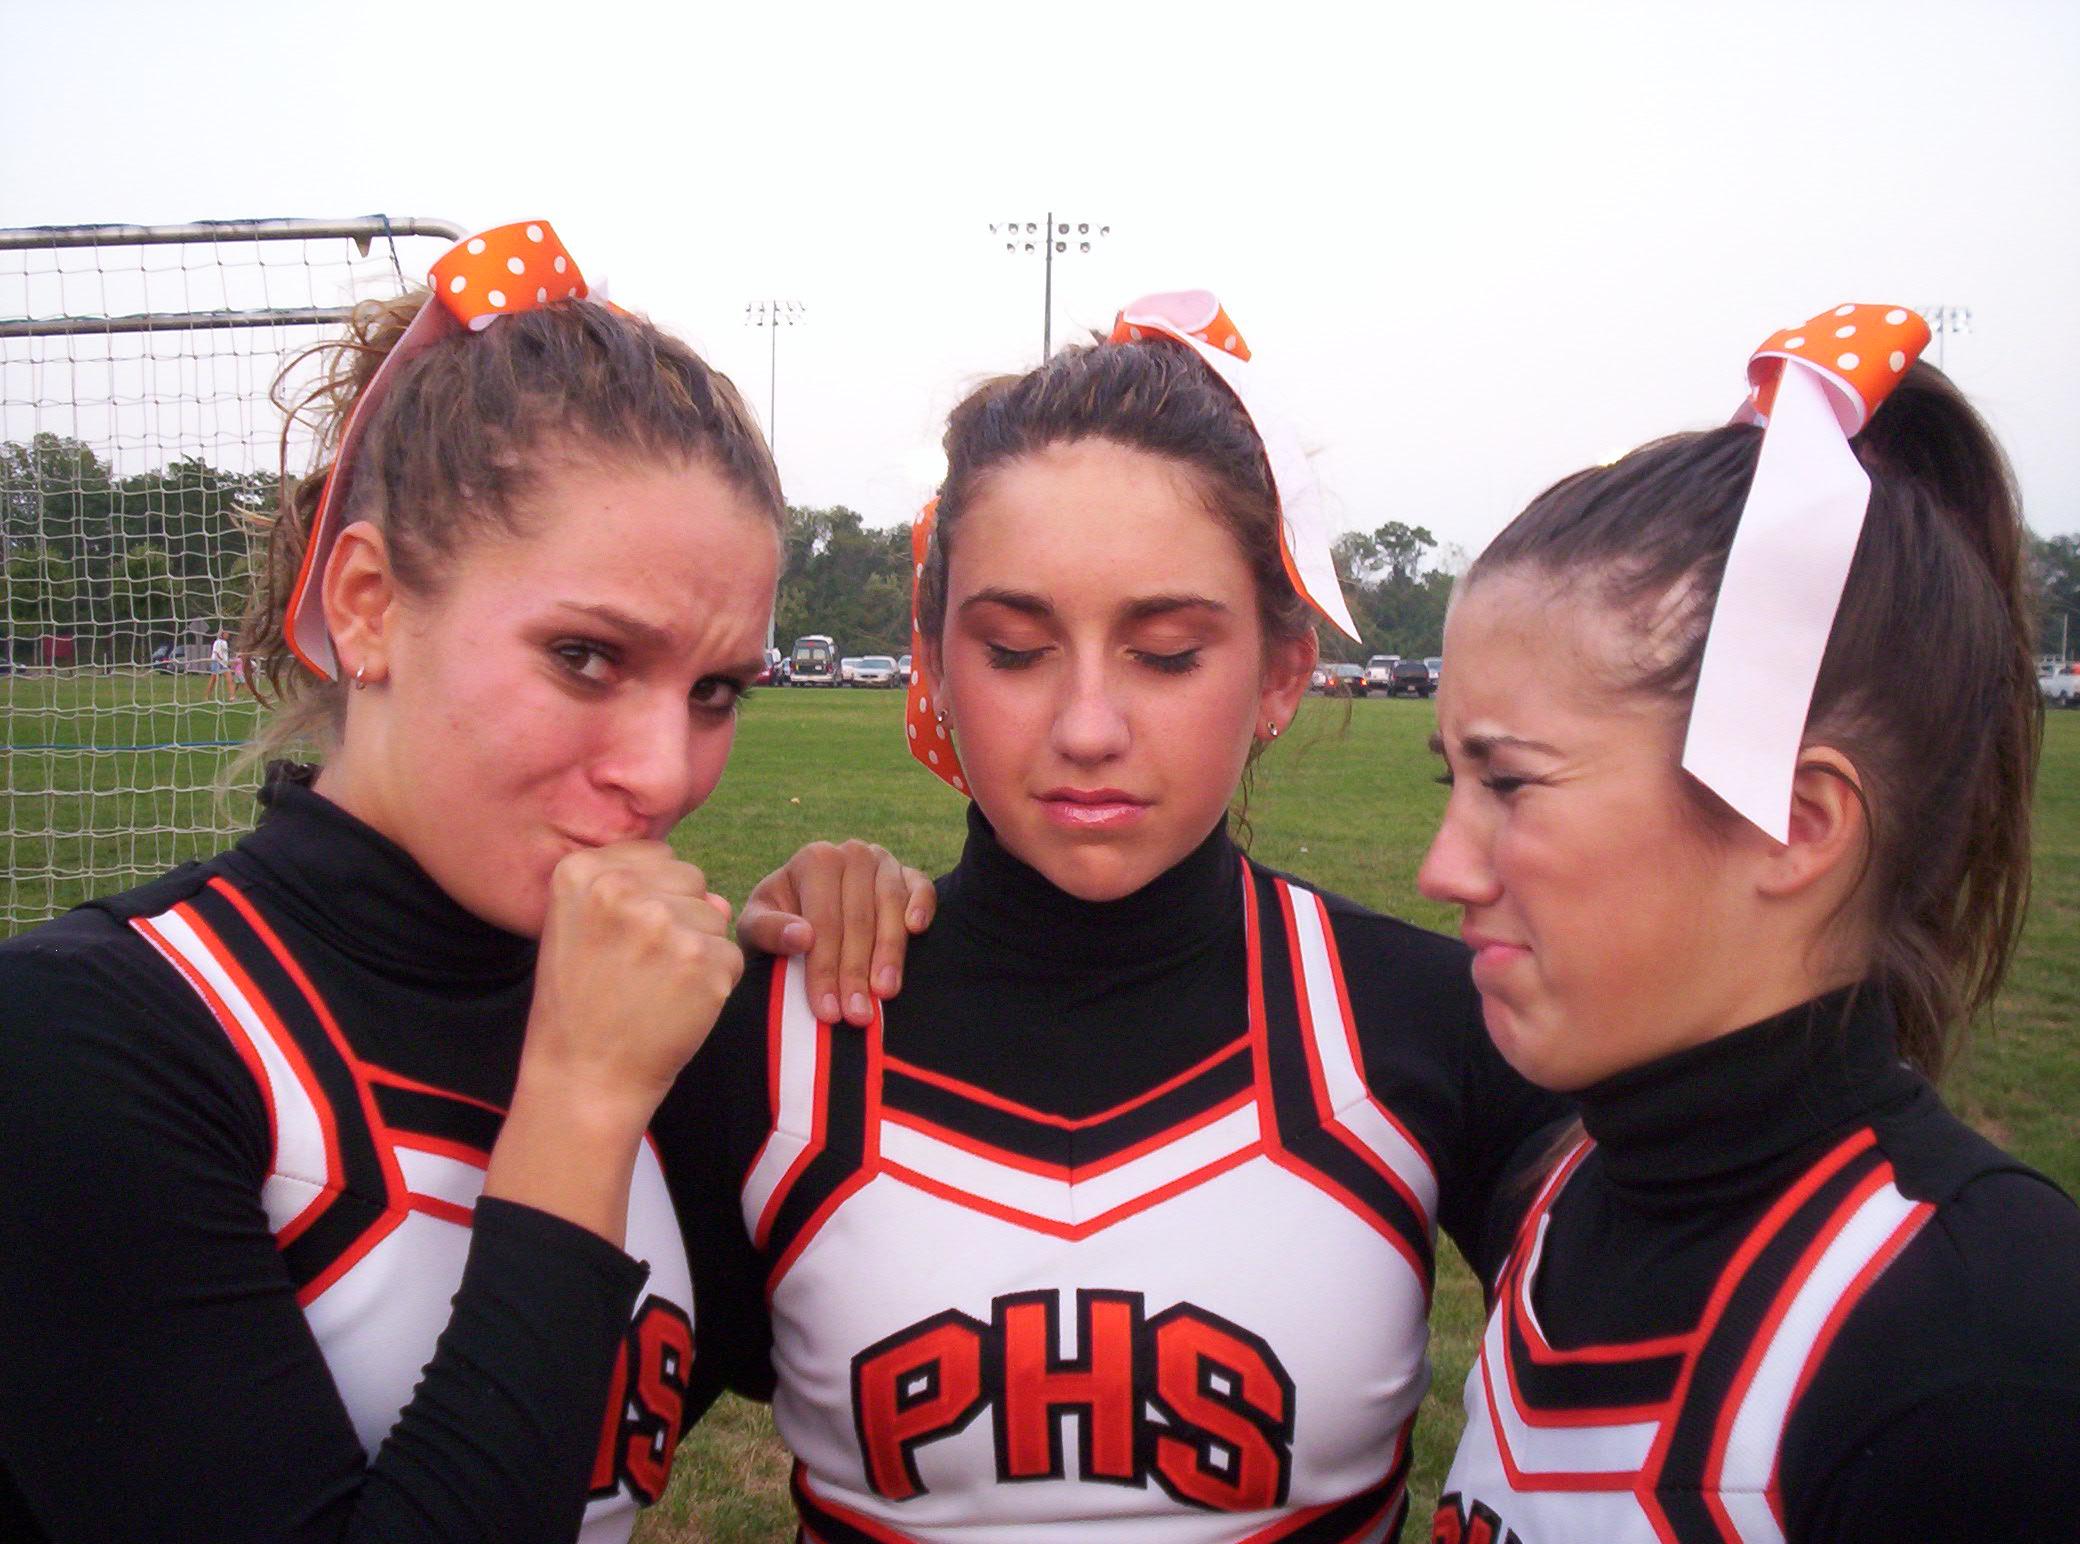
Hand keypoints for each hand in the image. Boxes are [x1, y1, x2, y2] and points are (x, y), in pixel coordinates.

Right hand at [487, 842, 741, 1244]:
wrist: (584, 1080)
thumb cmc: (581, 1006)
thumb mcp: (578, 929)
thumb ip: (639, 891)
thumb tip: (717, 897)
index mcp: (582, 873)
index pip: (655, 856)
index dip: (651, 898)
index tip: (622, 940)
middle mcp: (622, 889)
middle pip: (691, 880)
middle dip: (680, 919)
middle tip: (640, 970)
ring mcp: (666, 924)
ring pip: (715, 916)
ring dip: (699, 951)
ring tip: (655, 989)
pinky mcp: (704, 961)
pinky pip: (731, 955)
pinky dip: (715, 983)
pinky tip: (677, 1007)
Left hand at [738, 839, 934, 1025]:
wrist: (804, 910)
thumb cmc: (778, 922)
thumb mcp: (755, 927)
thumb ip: (769, 930)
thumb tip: (802, 938)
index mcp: (815, 860)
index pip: (823, 921)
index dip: (824, 969)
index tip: (827, 1010)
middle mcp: (852, 854)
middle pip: (858, 919)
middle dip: (856, 972)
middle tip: (857, 1015)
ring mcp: (884, 862)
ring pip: (890, 907)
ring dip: (889, 953)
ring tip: (884, 993)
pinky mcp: (909, 874)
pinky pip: (922, 887)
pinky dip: (922, 907)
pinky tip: (916, 931)